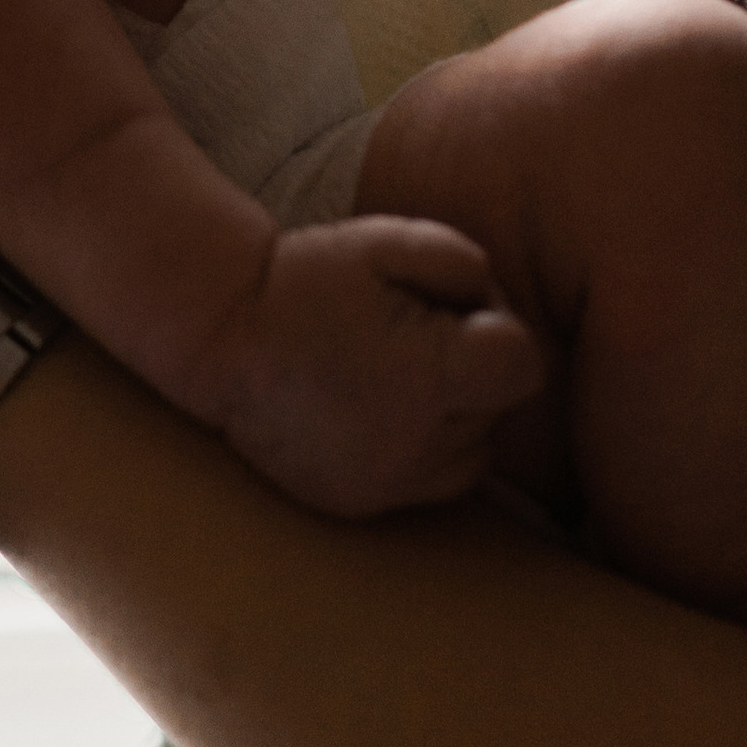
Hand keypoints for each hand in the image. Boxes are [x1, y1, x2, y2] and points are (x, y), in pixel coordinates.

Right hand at [213, 217, 545, 519]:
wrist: (223, 335)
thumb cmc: (310, 278)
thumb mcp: (389, 241)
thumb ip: (464, 264)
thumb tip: (497, 307)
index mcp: (429, 378)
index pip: (523, 368)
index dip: (500, 333)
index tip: (457, 315)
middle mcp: (415, 445)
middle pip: (497, 411)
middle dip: (473, 372)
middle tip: (416, 334)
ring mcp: (387, 484)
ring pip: (472, 454)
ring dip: (456, 417)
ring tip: (399, 374)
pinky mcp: (361, 505)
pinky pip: (429, 484)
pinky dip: (422, 449)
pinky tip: (380, 408)